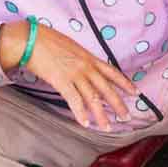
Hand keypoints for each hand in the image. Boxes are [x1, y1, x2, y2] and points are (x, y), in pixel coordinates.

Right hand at [4, 21, 137, 130]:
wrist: (31, 39)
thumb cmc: (47, 41)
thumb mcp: (72, 47)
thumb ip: (82, 59)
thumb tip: (86, 68)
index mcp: (90, 58)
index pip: (113, 72)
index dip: (126, 84)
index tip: (136, 93)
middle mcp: (86, 67)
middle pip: (107, 89)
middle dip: (118, 104)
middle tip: (126, 117)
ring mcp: (75, 74)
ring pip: (93, 98)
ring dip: (101, 115)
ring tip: (107, 127)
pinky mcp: (61, 81)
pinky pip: (74, 100)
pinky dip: (80, 113)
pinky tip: (85, 124)